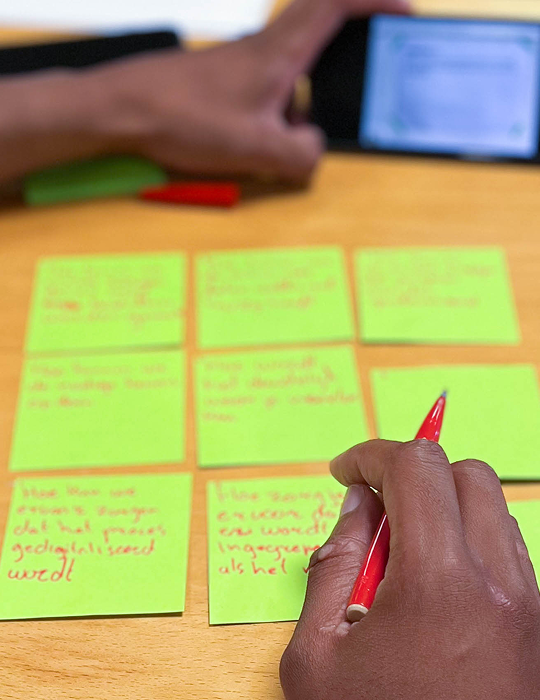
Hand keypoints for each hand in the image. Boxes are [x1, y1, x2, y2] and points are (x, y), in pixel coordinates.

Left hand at [94, 0, 409, 181]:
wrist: (122, 110)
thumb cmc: (184, 118)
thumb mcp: (255, 149)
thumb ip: (299, 154)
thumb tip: (314, 151)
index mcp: (278, 54)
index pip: (335, 6)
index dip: (375, 2)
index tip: (402, 12)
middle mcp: (262, 50)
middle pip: (317, 29)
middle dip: (345, 48)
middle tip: (361, 72)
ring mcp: (241, 65)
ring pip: (290, 72)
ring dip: (302, 101)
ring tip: (291, 139)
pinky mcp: (224, 83)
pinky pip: (265, 93)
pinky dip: (275, 115)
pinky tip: (258, 147)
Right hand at [280, 440, 539, 698]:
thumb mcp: (317, 659)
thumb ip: (331, 565)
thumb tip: (356, 505)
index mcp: (440, 584)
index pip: (416, 466)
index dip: (371, 453)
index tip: (345, 471)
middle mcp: (500, 585)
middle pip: (465, 473)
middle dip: (412, 473)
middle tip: (375, 511)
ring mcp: (531, 607)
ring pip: (492, 509)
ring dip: (444, 509)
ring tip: (402, 558)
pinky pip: (508, 552)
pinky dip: (469, 543)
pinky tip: (435, 590)